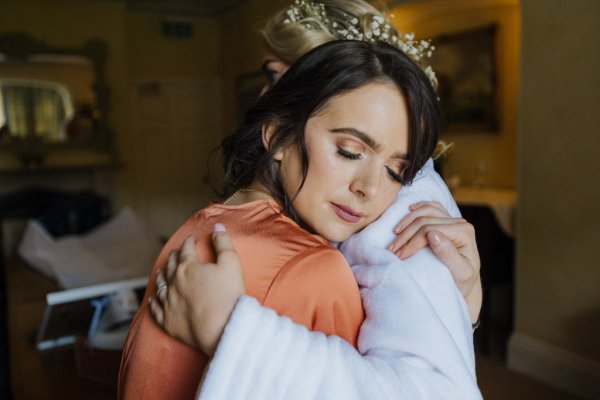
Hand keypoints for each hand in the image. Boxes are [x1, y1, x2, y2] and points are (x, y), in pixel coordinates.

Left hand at [149, 225, 245, 355]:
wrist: (221, 328)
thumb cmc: (229, 295)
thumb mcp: (231, 263)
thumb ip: (223, 243)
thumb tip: (217, 227)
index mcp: (188, 267)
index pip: (186, 250)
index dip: (189, 242)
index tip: (191, 239)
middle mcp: (174, 282)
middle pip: (170, 265)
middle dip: (174, 257)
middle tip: (177, 253)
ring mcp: (168, 302)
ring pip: (160, 285)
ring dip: (161, 275)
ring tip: (162, 271)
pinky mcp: (167, 321)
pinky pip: (155, 309)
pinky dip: (153, 302)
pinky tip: (152, 299)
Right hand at [387, 201, 481, 322]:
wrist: (466, 283)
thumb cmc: (463, 281)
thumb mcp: (460, 273)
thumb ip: (448, 254)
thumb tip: (432, 233)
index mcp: (464, 232)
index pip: (430, 230)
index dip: (412, 242)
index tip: (399, 256)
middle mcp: (460, 222)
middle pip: (425, 220)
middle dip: (406, 235)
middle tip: (392, 250)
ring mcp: (453, 219)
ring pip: (425, 211)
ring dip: (407, 221)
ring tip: (395, 234)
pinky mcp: (447, 220)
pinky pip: (431, 206)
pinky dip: (419, 207)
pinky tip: (409, 209)